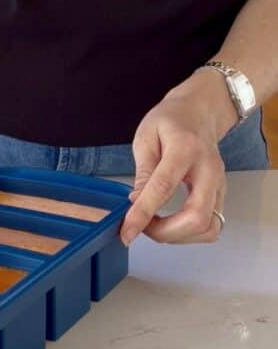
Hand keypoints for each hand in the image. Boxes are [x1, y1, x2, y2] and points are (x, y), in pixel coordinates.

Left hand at [120, 70, 237, 245]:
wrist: (200, 112)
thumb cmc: (170, 120)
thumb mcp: (146, 136)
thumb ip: (143, 171)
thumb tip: (136, 202)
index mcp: (185, 149)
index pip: (164, 188)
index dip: (143, 214)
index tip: (127, 232)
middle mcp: (208, 169)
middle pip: (196, 216)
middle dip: (166, 233)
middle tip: (142, 228)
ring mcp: (219, 183)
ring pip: (209, 227)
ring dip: (179, 236)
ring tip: (156, 226)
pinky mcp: (222, 194)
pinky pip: (211, 225)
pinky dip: (190, 233)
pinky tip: (172, 223)